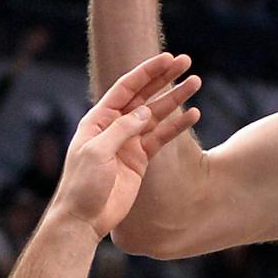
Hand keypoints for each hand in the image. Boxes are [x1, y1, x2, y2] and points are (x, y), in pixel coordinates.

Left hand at [49, 51, 202, 236]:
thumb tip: (145, 111)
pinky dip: (177, 126)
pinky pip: (162, 138)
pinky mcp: (140, 159)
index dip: (147, 72)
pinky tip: (194, 115)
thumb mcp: (97, 152)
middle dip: (165, 78)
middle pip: (144, 95)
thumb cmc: (82, 184)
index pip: (126, 88)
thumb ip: (122, 130)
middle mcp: (115, 126)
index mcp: (98, 120)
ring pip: (157, 115)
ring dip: (176, 99)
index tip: (168, 58)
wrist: (84, 219)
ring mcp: (129, 142)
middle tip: (187, 62)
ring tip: (196, 83)